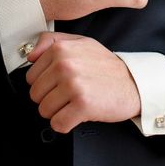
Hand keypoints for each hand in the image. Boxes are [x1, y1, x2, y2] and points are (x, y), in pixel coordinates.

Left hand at [25, 32, 140, 133]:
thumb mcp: (81, 42)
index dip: (45, 83)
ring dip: (59, 112)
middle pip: (35, 95)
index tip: (60, 82)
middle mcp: (65, 65)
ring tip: (75, 102)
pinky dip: (67, 124)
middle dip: (50, 98)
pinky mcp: (82, 104)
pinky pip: (58, 123)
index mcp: (61, 49)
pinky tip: (78, 113)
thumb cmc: (106, 66)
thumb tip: (30, 55)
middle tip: (69, 94)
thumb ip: (52, 41)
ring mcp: (73, 85)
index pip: (30, 76)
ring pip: (44, 110)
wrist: (133, 83)